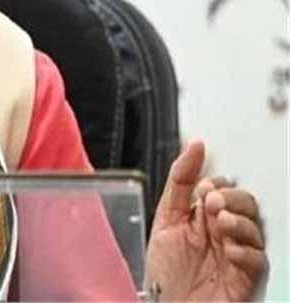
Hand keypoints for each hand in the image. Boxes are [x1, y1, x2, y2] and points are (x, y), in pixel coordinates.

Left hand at [145, 140, 267, 300]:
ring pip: (254, 229)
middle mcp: (222, 233)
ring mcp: (235, 254)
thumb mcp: (165, 219)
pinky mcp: (245, 277)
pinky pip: (257, 260)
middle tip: (214, 201)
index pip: (222, 187)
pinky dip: (245, 252)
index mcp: (204, 216)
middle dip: (231, 198)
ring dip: (238, 221)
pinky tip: (229, 251)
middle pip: (244, 204)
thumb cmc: (165, 271)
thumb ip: (179, 182)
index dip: (216, 182)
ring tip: (220, 223)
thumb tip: (193, 146)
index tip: (203, 186)